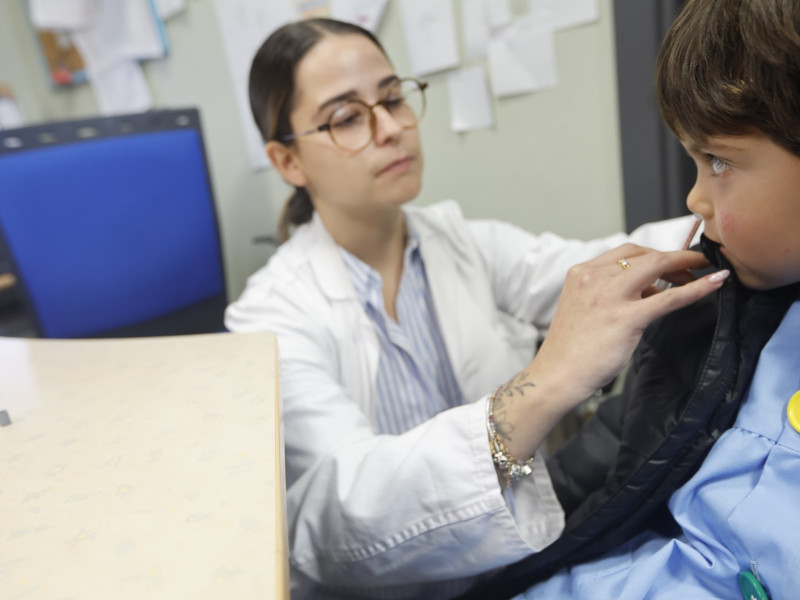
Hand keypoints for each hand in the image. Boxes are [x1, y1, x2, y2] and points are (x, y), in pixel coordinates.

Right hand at [529, 243, 728, 406]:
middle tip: (694, 269)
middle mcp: (593, 278)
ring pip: (657, 266)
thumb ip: (610, 292)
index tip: (672, 262)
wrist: (555, 375)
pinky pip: (669, 298)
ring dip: (686, 267)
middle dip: (673, 258)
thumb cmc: (570, 349)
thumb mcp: (584, 307)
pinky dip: (697, 288)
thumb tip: (651, 288)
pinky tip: (715, 283)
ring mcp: (609, 296)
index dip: (654, 254)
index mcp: (581, 273)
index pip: (626, 252)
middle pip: (644, 254)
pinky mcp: (625, 317)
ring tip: (704, 274)